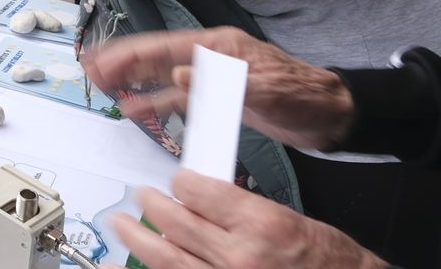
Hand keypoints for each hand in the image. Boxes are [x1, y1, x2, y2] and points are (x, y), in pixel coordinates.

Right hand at [81, 27, 353, 151]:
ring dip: (132, 80)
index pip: (163, 45)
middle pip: (155, 56)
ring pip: (161, 76)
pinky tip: (134, 108)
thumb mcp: (265, 87)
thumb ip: (220, 81)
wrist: (330, 116)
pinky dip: (154, 102)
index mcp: (217, 45)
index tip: (103, 60)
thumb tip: (177, 75)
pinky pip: (177, 99)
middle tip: (90, 69)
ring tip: (102, 85)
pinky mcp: (217, 98)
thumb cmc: (303, 95)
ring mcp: (210, 77)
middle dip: (122, 61)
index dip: (130, 52)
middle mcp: (208, 56)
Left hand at [106, 170, 382, 268]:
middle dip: (152, 205)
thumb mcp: (288, 220)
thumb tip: (195, 195)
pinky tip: (115, 268)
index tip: (177, 182)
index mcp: (261, 224)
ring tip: (120, 224)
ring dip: (136, 237)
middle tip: (140, 196)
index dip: (182, 183)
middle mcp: (239, 257)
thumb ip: (239, 208)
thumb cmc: (327, 261)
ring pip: (165, 256)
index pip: (198, 191)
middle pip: (175, 222)